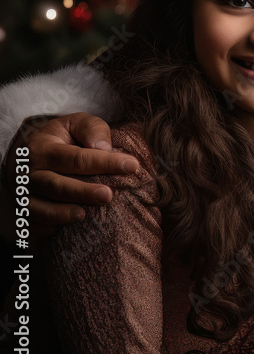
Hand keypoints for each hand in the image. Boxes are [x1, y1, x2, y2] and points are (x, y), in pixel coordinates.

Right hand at [4, 113, 137, 228]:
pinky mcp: (22, 212)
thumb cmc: (61, 140)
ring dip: (61, 213)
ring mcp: (23, 194)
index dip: (105, 162)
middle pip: (56, 185)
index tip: (132, 166)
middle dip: (82, 192)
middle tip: (108, 195)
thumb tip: (103, 146)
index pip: (76, 157)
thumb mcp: (74, 124)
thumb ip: (91, 129)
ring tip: (83, 215)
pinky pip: (31, 223)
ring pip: (40, 207)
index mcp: (43, 148)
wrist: (27, 154)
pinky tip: (62, 229)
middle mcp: (29, 173)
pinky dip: (45, 227)